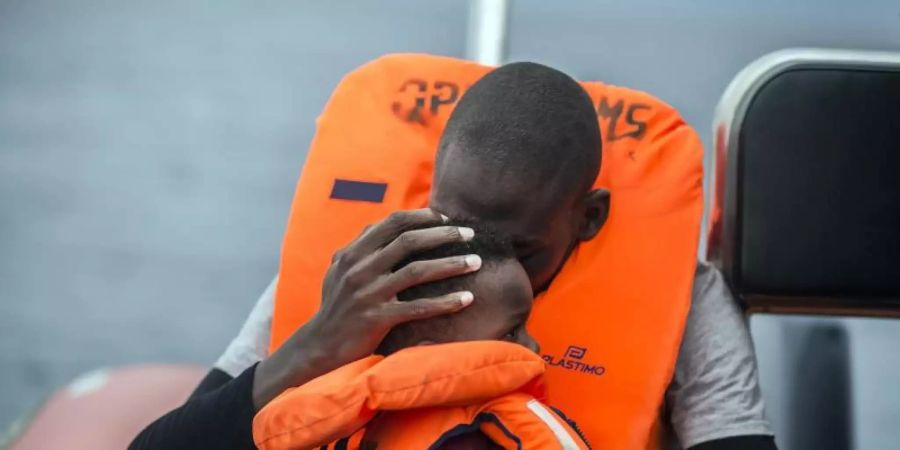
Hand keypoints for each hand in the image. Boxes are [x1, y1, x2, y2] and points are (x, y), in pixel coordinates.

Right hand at [253, 209, 479, 408]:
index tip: (446, 218)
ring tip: (476, 261)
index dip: (423, 216)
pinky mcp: (377, 319)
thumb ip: (360, 247)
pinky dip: (445, 302)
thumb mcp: (339, 271)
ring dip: (452, 264)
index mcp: (353, 252)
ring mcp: (368, 293)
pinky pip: (419, 307)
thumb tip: (384, 225)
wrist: (319, 347)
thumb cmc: (335, 307)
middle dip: (444, 234)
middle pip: (409, 241)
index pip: (393, 222)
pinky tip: (466, 299)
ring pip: (418, 271)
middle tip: (470, 233)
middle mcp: (360, 268)